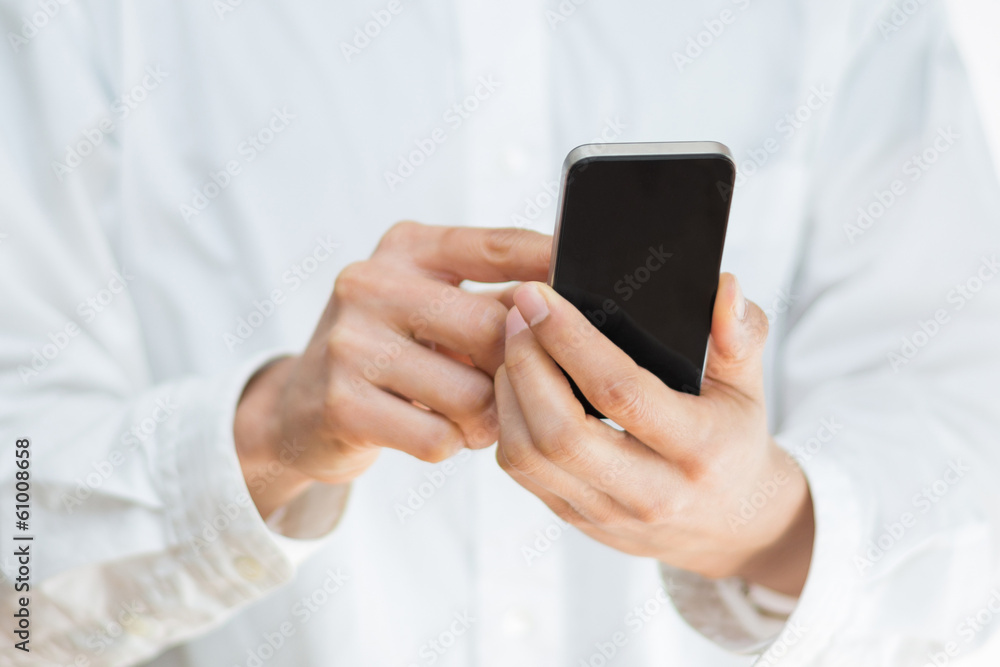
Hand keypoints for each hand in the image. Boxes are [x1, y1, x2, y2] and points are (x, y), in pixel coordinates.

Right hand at [235, 222, 550, 518]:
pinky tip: (434, 431)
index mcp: (406, 248)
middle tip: (510, 387)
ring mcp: (350, 342)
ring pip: (472, 393)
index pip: (497, 245)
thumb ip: (492, 298)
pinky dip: (450, 445)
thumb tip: (574, 305)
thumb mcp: (428, 306)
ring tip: (469, 414)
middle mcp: (371, 282)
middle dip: (515, 370)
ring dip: (485, 418)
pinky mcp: (342, 402)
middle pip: (494, 328)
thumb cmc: (388, 352)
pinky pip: (439, 438)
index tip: (595, 279)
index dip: (552, 263)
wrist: (300, 409)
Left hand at [495, 274, 813, 594]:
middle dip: (527, 364)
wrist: (733, 524)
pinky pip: (523, 473)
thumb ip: (742, 333)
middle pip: (560, 432)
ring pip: (528, 456)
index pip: (619, 392)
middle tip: (517, 316)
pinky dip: (507, 423)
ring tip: (513, 346)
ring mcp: (610, 512)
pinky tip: (516, 386)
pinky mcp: (577, 518)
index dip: (570, 340)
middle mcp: (653, 491)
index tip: (540, 297)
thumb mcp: (750, 384)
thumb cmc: (734, 440)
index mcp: (699, 450)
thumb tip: (724, 288)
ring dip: (509, 393)